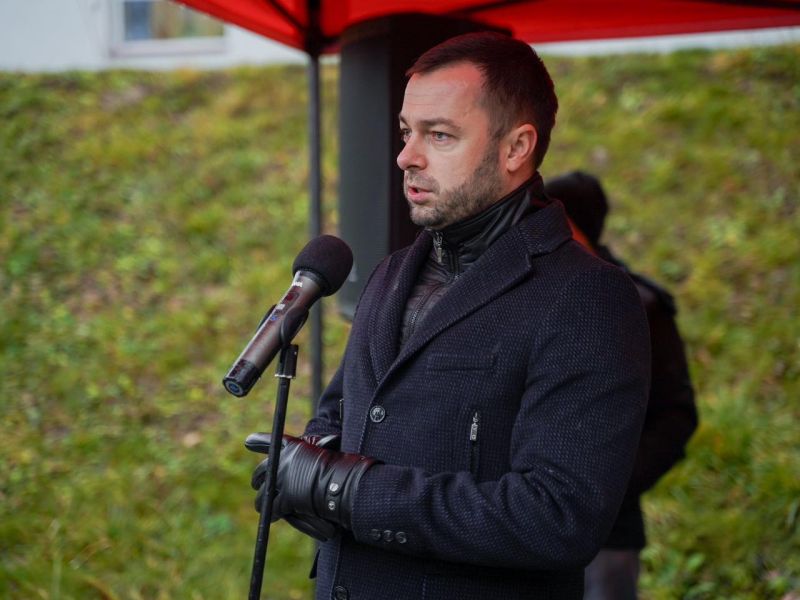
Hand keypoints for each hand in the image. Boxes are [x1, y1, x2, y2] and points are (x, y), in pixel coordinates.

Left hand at [245, 433, 376, 540]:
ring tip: (262, 505)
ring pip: (263, 493)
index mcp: (292, 446)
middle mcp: (282, 461)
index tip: (249, 442)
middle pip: (261, 471)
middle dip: (258, 479)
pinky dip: (271, 513)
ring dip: (262, 500)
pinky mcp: (284, 499)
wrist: (343, 483)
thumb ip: (312, 450)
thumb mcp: (325, 449)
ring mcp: (282, 480)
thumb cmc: (340, 466)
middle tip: (257, 485)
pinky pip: (271, 508)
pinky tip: (273, 516)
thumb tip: (324, 445)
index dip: (257, 441)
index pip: (268, 442)